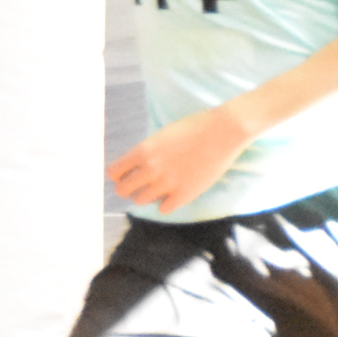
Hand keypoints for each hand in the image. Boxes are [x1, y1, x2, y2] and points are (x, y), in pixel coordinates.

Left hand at [107, 106, 252, 214]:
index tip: (125, 175)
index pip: (114, 172)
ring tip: (156, 189)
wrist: (223, 131)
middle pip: (122, 190)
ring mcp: (167, 183)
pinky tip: (172, 195)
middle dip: (127, 188)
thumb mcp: (161, 135)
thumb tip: (135, 167)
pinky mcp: (184, 194)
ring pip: (140, 201)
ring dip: (145, 196)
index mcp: (143, 151)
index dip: (118, 175)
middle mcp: (151, 169)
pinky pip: (163, 209)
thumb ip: (146, 152)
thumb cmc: (194, 127)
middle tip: (137, 186)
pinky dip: (165, 204)